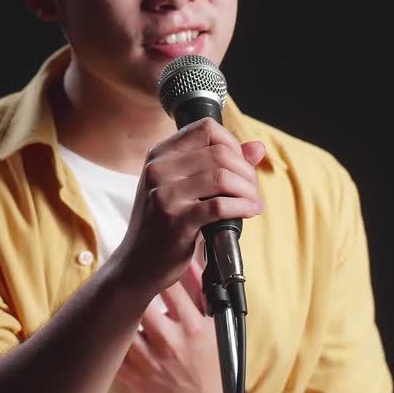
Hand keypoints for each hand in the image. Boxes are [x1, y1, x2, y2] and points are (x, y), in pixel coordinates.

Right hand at [116, 117, 265, 294]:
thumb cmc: (161, 223)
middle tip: (253, 189)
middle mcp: (158, 170)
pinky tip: (248, 212)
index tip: (240, 164)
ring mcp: (164, 195)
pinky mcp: (175, 222)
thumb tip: (257, 148)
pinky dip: (242, 207)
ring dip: (248, 190)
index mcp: (159, 155)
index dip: (232, 143)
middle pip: (219, 153)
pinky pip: (220, 206)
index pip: (205, 128)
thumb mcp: (181, 186)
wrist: (136, 263)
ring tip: (253, 203)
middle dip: (246, 171)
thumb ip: (218, 163)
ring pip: (222, 177)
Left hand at [116, 260, 224, 392]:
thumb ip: (201, 289)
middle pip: (138, 300)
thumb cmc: (212, 364)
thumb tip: (188, 260)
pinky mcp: (134, 377)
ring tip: (115, 297)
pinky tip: (112, 326)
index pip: (169, 285)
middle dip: (133, 285)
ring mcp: (149, 361)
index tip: (150, 260)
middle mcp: (169, 343)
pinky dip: (110, 335)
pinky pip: (113, 350)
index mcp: (192, 327)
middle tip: (127, 275)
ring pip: (121, 324)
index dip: (157, 267)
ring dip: (118, 309)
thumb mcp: (216, 324)